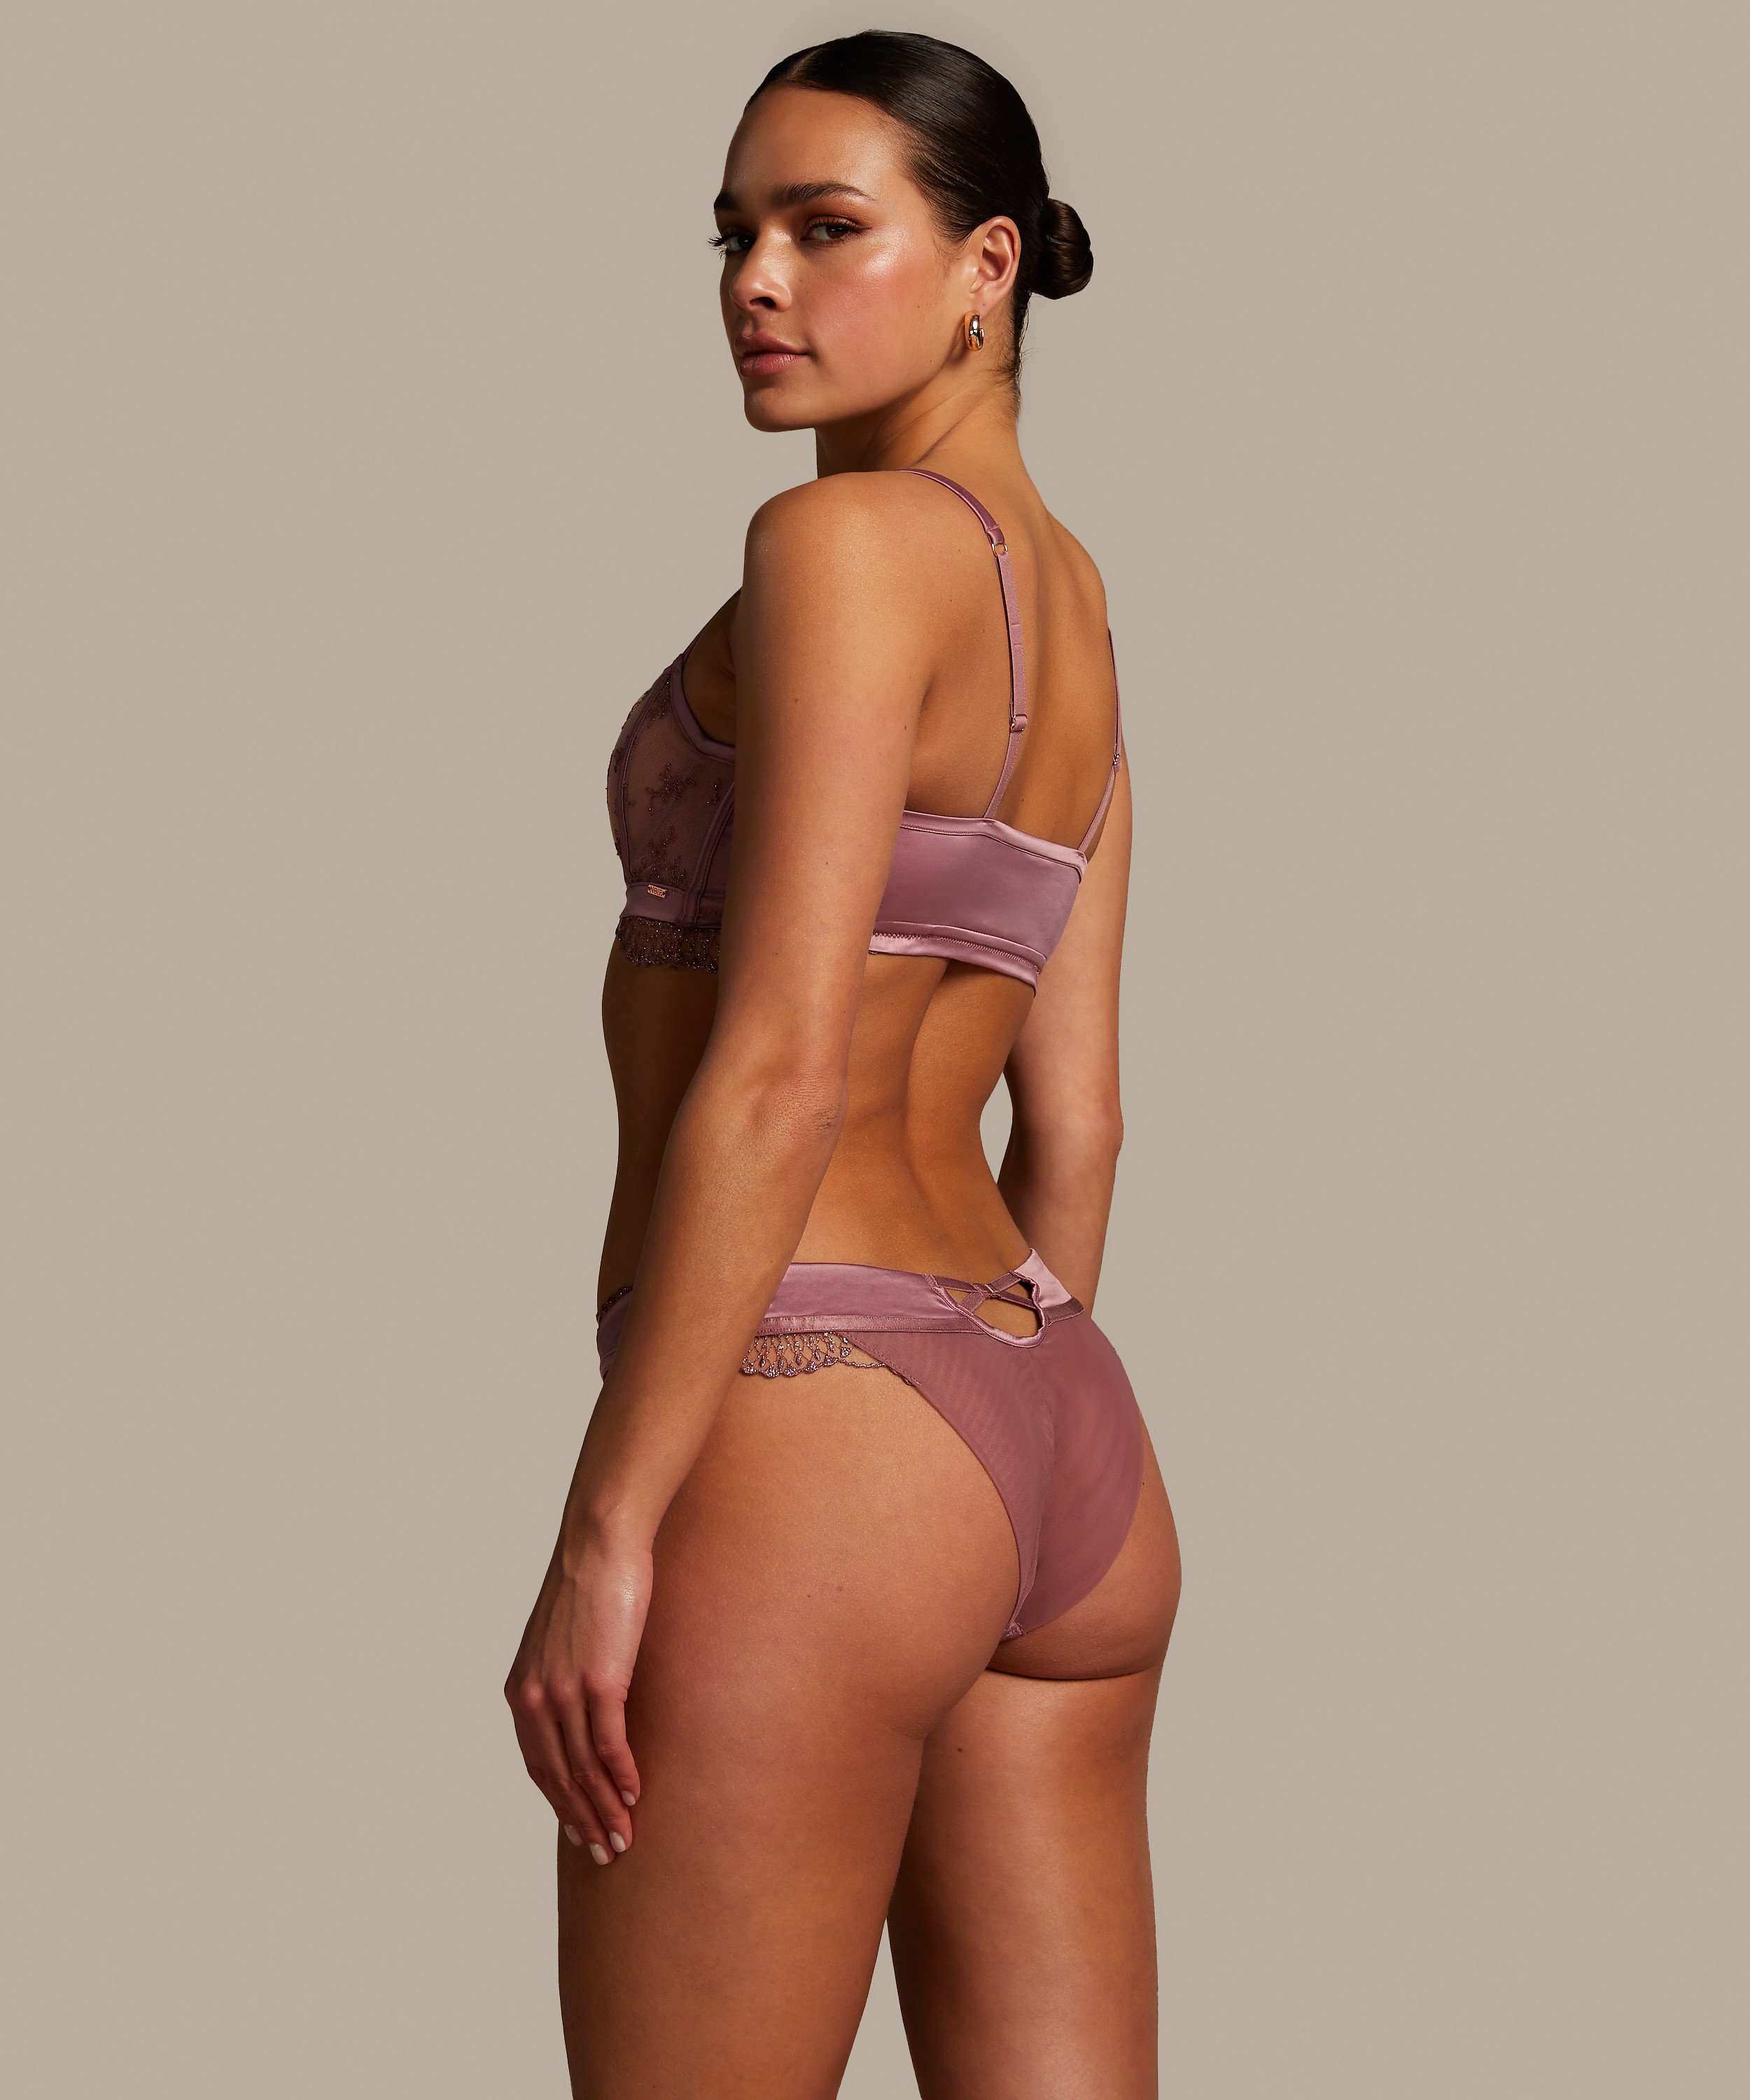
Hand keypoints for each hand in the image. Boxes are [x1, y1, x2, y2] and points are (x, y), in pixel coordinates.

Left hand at [504, 1525, 651, 1863]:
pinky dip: (620, 1776)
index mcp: (521, 1690)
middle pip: (557, 1776)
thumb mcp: (563, 1640)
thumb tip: (584, 1706)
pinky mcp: (598, 1681)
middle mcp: (534, 1697)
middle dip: (581, 1819)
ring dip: (604, 1809)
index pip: (537, 1763)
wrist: (598, 1543)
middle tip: (605, 1851)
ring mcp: (564, 1692)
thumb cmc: (588, 1584)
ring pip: (582, 1769)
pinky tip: (633, 1794)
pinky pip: (608, 1744)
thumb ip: (564, 1677)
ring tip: (624, 1836)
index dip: (558, 1802)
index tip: (578, 1830)